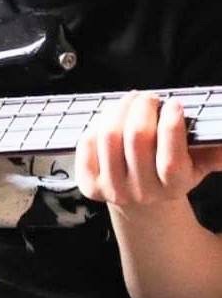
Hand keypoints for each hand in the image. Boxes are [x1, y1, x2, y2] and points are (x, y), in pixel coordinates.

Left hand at [75, 91, 221, 209]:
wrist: (141, 199)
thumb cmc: (169, 170)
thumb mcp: (197, 162)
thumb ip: (214, 150)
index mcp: (173, 187)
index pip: (171, 159)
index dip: (172, 126)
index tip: (175, 104)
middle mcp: (142, 192)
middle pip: (137, 138)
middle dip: (143, 107)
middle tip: (148, 97)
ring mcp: (113, 190)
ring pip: (109, 137)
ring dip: (119, 109)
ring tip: (130, 102)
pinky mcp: (89, 184)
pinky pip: (87, 144)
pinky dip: (98, 123)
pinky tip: (111, 119)